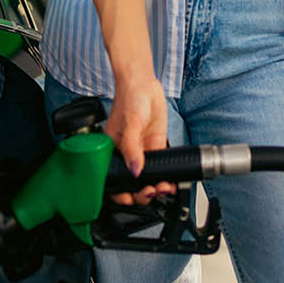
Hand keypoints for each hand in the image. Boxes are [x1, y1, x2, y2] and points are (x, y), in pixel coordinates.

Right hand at [105, 74, 176, 204]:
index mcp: (112, 151)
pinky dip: (165, 175)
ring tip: (164, 188)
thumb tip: (135, 170)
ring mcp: (142, 150)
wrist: (145, 84)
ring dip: (156, 186)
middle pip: (133, 182)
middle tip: (152, 192)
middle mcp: (127, 154)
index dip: (123, 193)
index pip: (115, 179)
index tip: (132, 198)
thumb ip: (132, 148)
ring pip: (148, 177)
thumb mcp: (130, 123)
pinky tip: (171, 180)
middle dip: (142, 193)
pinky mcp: (155, 145)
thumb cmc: (130, 98)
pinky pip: (159, 164)